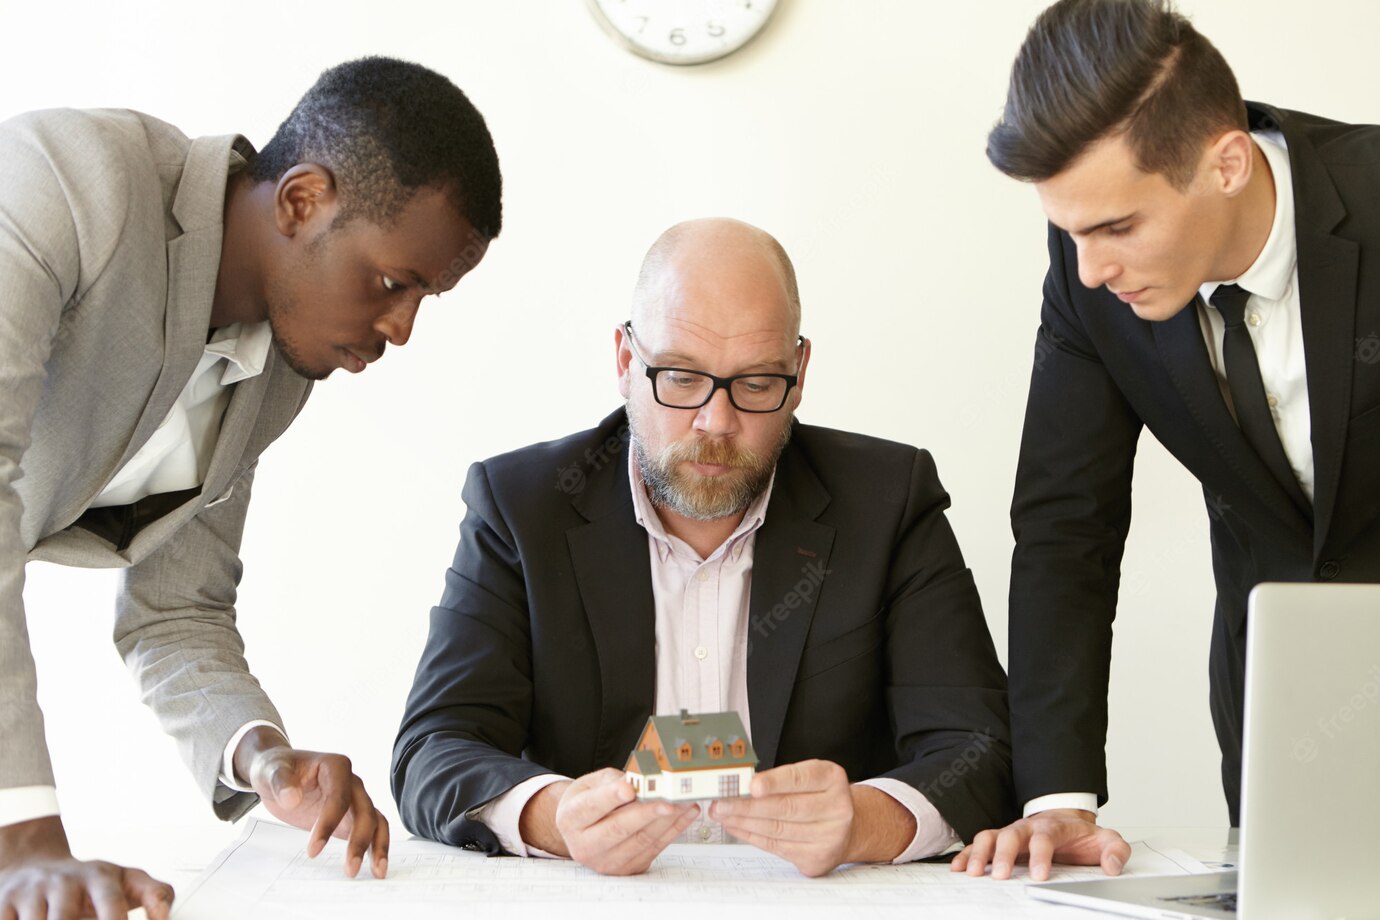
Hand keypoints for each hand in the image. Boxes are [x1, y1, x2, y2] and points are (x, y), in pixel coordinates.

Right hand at [0, 816, 174, 918]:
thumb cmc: (87, 882)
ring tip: (64, 919)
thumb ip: (155, 894)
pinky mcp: (5, 902)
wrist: (35, 866)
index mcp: (100, 876)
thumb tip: (165, 917)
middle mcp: (65, 881)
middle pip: (66, 919)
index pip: (112, 903)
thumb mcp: (125, 881)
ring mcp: (33, 891)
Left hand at [234, 728, 388, 878]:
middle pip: (364, 810)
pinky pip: (371, 829)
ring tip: (377, 872)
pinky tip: (375, 867)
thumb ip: (281, 782)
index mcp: (335, 766)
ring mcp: (355, 799)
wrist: (279, 774)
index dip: (329, 823)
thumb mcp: (271, 771)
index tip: (313, 850)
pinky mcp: (353, 815)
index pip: (339, 796)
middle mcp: (351, 781)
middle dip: (360, 840)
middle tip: (350, 869)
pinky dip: (376, 847)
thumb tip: (291, 798)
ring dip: (378, 846)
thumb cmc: (277, 769)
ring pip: (375, 820)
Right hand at [525, 768, 697, 874]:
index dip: (610, 797)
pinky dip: (673, 831)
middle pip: (618, 829)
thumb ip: (613, 781)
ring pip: (640, 841)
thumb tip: (640, 782)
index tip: (629, 788)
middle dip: (646, 813)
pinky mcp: (627, 868)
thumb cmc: (589, 800)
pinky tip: (685, 814)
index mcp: (570, 819)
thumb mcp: (592, 784)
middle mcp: (584, 845)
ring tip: (685, 802)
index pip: (591, 807)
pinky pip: (654, 849)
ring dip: (667, 821)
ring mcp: (605, 861)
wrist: (584, 829)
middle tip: (668, 800)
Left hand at [711, 759, 912, 876]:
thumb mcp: (807, 778)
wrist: (846, 828)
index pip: (800, 779)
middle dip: (747, 806)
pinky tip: (736, 827)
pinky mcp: (816, 858)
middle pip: (785, 808)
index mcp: (833, 779)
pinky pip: (776, 847)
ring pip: (777, 829)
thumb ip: (780, 779)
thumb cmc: (818, 797)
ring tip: (722, 814)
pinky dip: (751, 836)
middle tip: (721, 802)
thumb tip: (739, 786)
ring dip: (743, 822)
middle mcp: (837, 809)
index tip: (751, 785)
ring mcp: (829, 837)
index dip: (774, 782)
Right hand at [950, 808, 1130, 879]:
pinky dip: (967, 854)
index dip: (1040, 855)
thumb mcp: (1106, 840)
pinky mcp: (1000, 840)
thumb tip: (1112, 866)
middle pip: (1011, 835)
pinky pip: (979, 843)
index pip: (1044, 837)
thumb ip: (1114, 851)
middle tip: (999, 876)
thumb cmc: (1082, 837)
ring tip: (972, 873)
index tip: (1039, 876)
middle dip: (1003, 855)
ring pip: (990, 835)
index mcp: (1053, 827)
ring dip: (979, 853)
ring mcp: (1011, 832)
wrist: (1066, 821)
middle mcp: (1028, 827)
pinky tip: (958, 867)